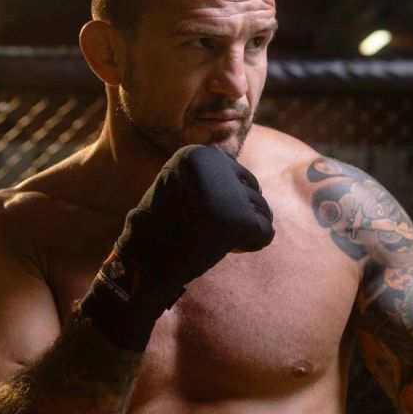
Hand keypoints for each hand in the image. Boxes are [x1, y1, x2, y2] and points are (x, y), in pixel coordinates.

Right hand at [82, 145, 273, 349]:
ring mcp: (230, 194)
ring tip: (216, 239)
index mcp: (199, 154)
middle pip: (253, 190)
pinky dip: (252, 245)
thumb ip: (213, 178)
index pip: (237, 174)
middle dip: (240, 213)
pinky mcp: (241, 220)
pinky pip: (266, 233)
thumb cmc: (164, 227)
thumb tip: (252, 184)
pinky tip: (228, 249)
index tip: (203, 215)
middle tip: (211, 230)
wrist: (145, 260)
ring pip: (262, 211)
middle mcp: (216, 165)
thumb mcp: (182, 185)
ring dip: (245, 231)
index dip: (226, 199)